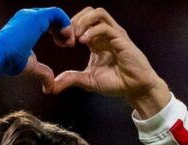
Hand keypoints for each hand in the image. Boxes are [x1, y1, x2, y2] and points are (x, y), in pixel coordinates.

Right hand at [0, 7, 74, 85]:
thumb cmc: (8, 62)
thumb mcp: (31, 68)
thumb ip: (43, 74)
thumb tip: (49, 88)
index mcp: (27, 25)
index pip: (49, 22)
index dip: (60, 32)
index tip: (64, 45)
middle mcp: (29, 16)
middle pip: (55, 16)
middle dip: (66, 29)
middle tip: (69, 45)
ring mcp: (31, 15)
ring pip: (57, 14)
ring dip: (67, 28)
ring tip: (69, 44)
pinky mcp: (35, 17)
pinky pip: (57, 13)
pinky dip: (66, 25)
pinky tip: (66, 40)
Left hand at [51, 7, 170, 117]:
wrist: (135, 89)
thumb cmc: (116, 83)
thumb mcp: (88, 81)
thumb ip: (71, 79)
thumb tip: (52, 86)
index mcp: (97, 40)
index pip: (81, 21)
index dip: (68, 27)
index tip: (60, 42)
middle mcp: (105, 34)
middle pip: (89, 11)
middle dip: (75, 20)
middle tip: (66, 37)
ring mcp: (115, 35)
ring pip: (98, 13)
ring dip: (83, 21)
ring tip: (75, 37)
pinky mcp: (122, 40)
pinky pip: (106, 27)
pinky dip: (92, 32)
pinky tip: (84, 42)